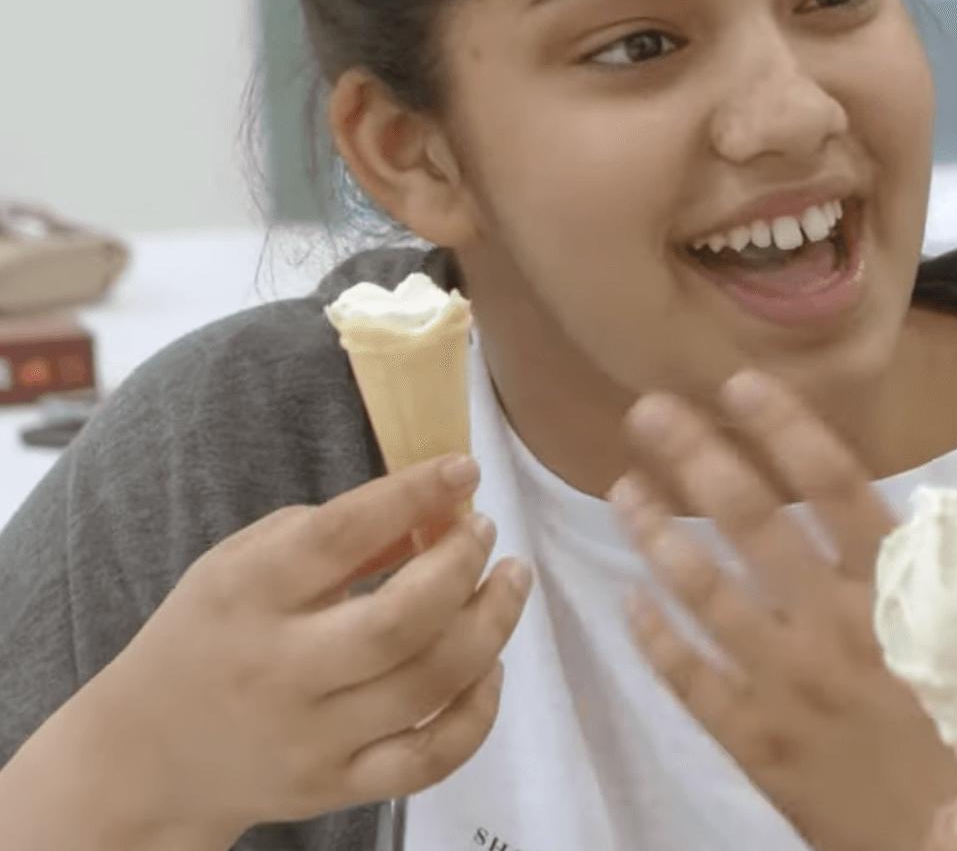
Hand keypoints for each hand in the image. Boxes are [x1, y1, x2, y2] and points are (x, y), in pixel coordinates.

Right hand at [2, 455, 529, 847]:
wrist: (147, 755)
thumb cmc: (215, 634)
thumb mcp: (243, 564)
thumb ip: (333, 535)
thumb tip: (435, 508)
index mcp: (245, 596)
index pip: (336, 537)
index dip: (410, 495)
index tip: (463, 469)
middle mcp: (278, 670)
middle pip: (398, 623)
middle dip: (461, 567)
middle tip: (486, 532)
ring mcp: (310, 736)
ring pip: (428, 687)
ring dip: (491, 626)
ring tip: (510, 581)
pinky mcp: (337, 786)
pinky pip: (431, 757)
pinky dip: (479, 712)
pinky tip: (490, 666)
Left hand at [611, 372, 956, 850]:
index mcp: (905, 593)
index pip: (832, 485)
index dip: (784, 429)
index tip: (740, 384)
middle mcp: (835, 627)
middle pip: (751, 522)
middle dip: (696, 457)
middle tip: (649, 411)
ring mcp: (789, 689)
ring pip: (705, 594)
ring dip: (658, 535)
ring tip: (624, 489)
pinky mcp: (761, 748)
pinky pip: (691, 685)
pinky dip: (656, 642)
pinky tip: (631, 603)